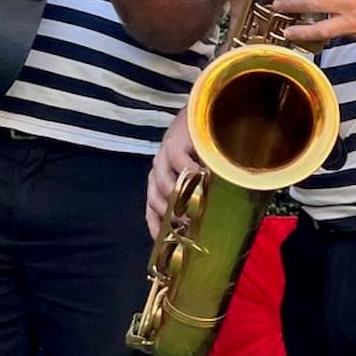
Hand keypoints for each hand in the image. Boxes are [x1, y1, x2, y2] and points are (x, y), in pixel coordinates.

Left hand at [146, 105, 198, 235]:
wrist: (204, 109)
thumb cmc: (204, 144)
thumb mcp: (198, 170)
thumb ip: (197, 190)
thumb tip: (204, 218)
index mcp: (159, 179)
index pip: (151, 209)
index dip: (157, 228)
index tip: (166, 245)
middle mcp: (157, 170)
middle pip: (157, 201)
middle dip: (172, 218)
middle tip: (190, 228)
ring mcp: (163, 158)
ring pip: (167, 187)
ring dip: (181, 199)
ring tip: (198, 208)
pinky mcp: (174, 145)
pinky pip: (180, 165)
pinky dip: (191, 175)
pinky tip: (204, 180)